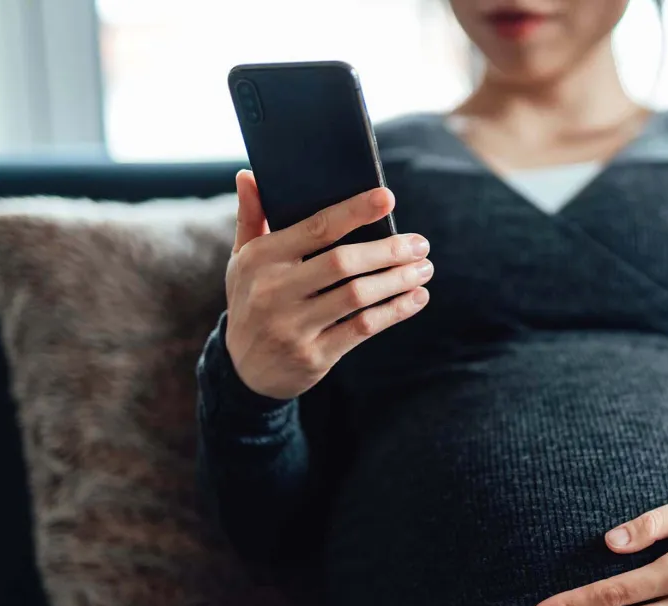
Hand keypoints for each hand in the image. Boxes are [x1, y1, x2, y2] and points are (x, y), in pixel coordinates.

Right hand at [225, 170, 432, 399]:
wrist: (244, 370)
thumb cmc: (252, 300)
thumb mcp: (243, 260)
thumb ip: (251, 217)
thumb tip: (248, 174)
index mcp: (261, 259)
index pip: (316, 228)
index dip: (354, 211)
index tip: (388, 198)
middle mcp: (274, 291)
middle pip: (343, 262)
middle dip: (389, 250)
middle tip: (420, 243)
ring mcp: (293, 326)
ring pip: (357, 296)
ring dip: (398, 280)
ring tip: (424, 269)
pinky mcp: (313, 355)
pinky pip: (362, 328)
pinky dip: (395, 311)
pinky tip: (416, 298)